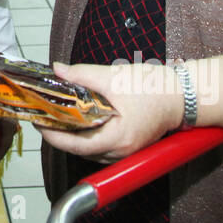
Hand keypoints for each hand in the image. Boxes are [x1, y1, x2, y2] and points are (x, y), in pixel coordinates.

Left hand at [36, 62, 182, 161]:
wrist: (184, 94)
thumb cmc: (154, 87)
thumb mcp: (113, 77)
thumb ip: (82, 75)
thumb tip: (58, 70)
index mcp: (117, 138)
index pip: (75, 146)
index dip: (52, 136)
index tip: (38, 123)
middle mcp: (122, 152)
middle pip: (81, 151)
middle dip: (60, 136)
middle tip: (45, 117)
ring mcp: (128, 152)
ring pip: (91, 151)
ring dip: (74, 138)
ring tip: (59, 119)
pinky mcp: (131, 147)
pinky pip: (103, 148)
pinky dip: (89, 138)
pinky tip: (82, 123)